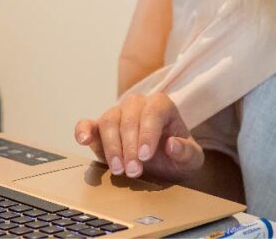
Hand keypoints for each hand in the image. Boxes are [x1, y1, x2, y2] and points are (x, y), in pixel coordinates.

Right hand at [74, 92, 203, 181]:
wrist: (165, 165)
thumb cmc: (178, 157)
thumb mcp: (191, 159)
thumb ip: (187, 152)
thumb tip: (172, 145)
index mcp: (161, 105)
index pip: (152, 112)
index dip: (148, 133)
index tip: (145, 156)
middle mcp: (137, 104)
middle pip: (128, 118)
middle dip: (129, 146)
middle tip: (133, 171)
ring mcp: (117, 114)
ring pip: (109, 121)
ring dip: (112, 147)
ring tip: (119, 169)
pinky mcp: (100, 128)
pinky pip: (88, 123)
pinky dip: (83, 130)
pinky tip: (83, 140)